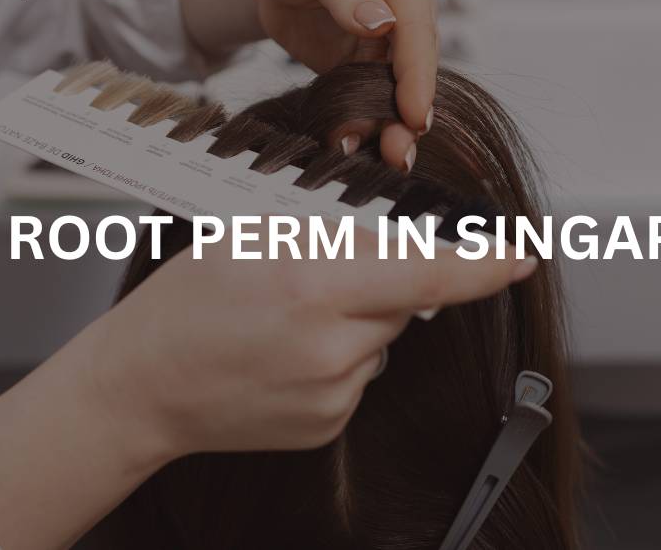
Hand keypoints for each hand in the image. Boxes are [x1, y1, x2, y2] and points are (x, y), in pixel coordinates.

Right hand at [87, 225, 533, 455]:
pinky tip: (285, 358)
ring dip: (354, 323)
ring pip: (380, 341)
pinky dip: (336, 360)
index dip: (481, 267)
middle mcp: (330, 345)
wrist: (142, 388)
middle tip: (317, 279)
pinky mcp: (327, 424)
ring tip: (286, 325)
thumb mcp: (251, 239)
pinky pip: (358, 377)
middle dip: (378, 282)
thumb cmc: (185, 305)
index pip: (425, 274)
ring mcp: (331, 394)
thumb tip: (396, 239)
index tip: (518, 258)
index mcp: (312, 284)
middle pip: (403, 302)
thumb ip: (331, 236)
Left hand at [179, 0, 436, 172]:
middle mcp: (400, 12)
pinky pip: (370, 100)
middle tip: (400, 151)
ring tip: (384, 160)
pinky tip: (352, 145)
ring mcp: (384, 43)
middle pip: (416, 68)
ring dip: (392, 127)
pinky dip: (364, 125)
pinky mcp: (362, 65)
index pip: (418, 27)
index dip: (419, 73)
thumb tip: (381, 23)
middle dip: (411, 112)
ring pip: (398, 91)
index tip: (414, 112)